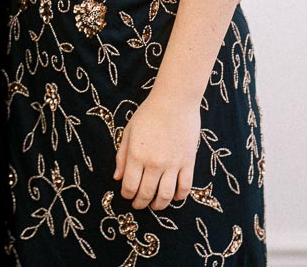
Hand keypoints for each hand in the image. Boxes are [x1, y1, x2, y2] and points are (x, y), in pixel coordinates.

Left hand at [113, 90, 200, 210]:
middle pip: (147, 193)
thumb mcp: (129, 132)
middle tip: (139, 205)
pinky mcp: (189, 162)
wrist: (174, 101)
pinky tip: (175, 197)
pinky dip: (180, 196)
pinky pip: (185, 186)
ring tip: (155, 205)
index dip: (127, 195)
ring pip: (166, 195)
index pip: (130, 186)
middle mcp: (154, 163)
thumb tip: (117, 177)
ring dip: (160, 204)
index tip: (127, 195)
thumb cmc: (148, 114)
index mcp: (137, 155)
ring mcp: (173, 164)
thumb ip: (122, 156)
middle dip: (140, 203)